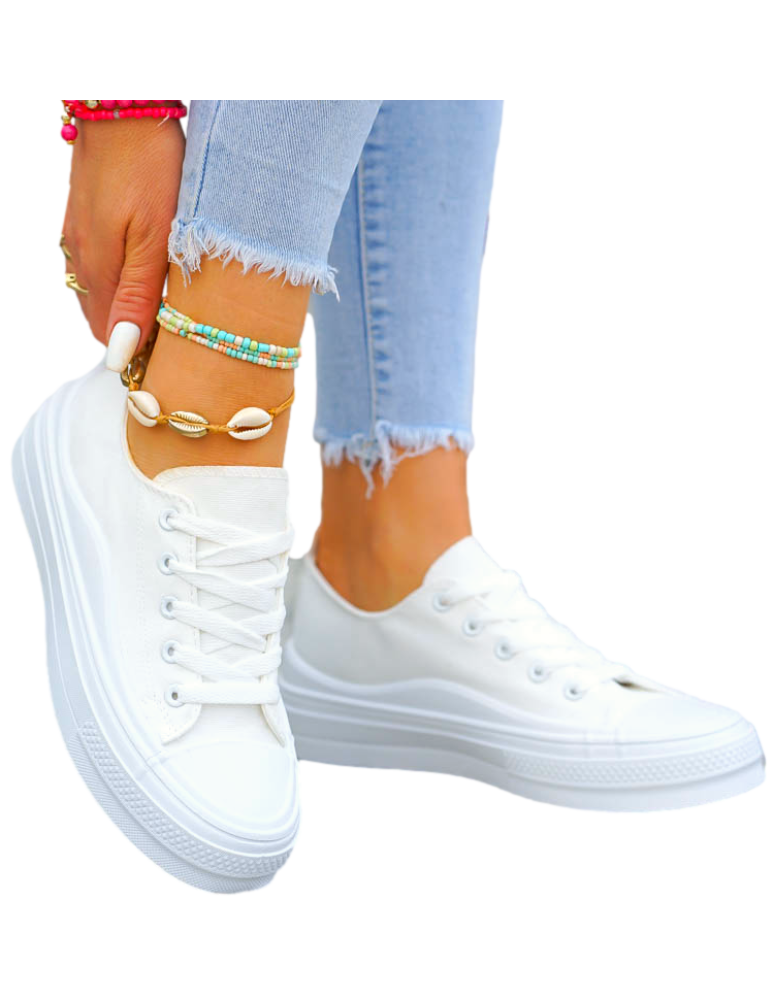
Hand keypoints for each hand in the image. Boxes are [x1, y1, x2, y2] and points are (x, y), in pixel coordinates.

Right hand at [60, 114, 184, 370]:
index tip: (172, 339)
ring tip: (169, 281)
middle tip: (177, 312)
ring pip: (101, 286)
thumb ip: (137, 297)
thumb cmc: (150, 166)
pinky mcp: (83, 211)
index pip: (105, 335)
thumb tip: (119, 353)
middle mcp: (77, 255)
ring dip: (131, 295)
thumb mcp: (153, 239)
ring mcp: (76, 231)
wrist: (123, 98)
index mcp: (95, 269)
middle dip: (135, 324)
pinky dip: (124, 268)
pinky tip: (149, 252)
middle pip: (102, 314)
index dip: (138, 346)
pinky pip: (100, 257)